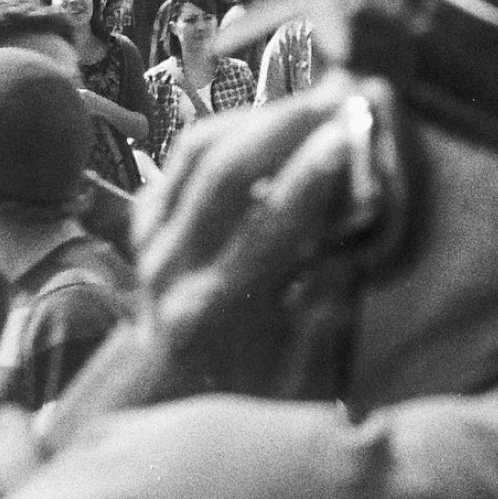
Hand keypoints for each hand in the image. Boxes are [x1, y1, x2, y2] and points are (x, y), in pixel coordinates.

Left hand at [120, 83, 369, 400]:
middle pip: (224, 172)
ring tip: (313, 102)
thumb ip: (327, 306)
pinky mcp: (144, 221)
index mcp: (214, 311)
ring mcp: (150, 241)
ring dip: (258, 117)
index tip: (346, 139)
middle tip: (338, 99)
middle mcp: (172, 270)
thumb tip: (353, 238)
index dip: (308, 178)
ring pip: (198, 151)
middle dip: (285, 125)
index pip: (265, 228)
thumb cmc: (254, 390)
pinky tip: (270, 122)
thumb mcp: (301, 369)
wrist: (177, 399)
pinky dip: (229, 129)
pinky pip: (184, 155)